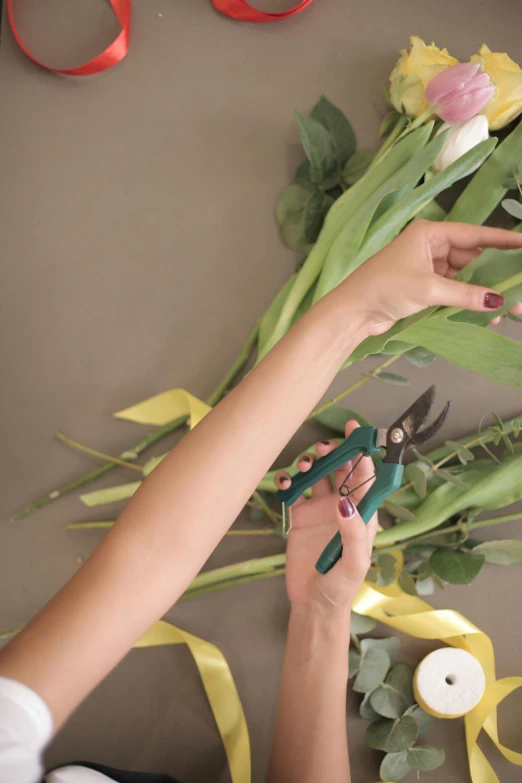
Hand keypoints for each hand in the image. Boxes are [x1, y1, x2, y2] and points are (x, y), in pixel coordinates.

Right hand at [275, 420, 376, 614]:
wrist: (312, 604)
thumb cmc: (341, 586)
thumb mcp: (353, 564)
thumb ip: (353, 533)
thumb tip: (346, 501)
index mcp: (362, 513)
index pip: (365, 476)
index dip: (361, 451)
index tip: (354, 431)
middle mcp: (342, 505)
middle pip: (341, 467)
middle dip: (334, 451)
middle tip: (322, 448)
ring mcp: (319, 508)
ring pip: (317, 473)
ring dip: (311, 462)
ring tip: (303, 464)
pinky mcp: (299, 515)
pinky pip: (295, 488)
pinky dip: (289, 479)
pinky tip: (285, 482)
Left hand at [336, 220, 521, 335]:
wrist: (352, 311)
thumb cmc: (384, 288)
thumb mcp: (428, 289)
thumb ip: (465, 295)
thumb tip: (497, 301)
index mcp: (429, 234)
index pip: (474, 234)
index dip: (502, 240)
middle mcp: (430, 246)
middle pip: (471, 257)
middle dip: (493, 274)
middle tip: (516, 288)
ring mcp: (426, 267)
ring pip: (463, 277)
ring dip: (480, 291)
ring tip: (504, 307)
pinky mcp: (422, 287)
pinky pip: (452, 290)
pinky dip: (466, 301)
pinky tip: (483, 313)